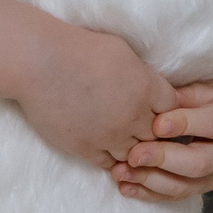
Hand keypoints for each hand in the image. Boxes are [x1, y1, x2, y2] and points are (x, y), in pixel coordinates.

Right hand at [0, 0, 176, 195]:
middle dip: (154, 132)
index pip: (174, 109)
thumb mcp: (121, 51)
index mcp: (146, 89)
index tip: (160, 109)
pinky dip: (112, 159)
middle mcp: (133, 116)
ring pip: (136, 156)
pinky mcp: (86, 149)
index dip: (168, 109)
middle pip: (159, 137)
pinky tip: (108, 149)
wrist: (39, 63)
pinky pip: (110, 165)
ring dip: (134, 149)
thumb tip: (150, 85)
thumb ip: (142, 74)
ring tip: (127, 142)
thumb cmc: (77, 48)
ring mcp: (110, 136)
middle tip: (148, 130)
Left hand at [121, 80, 212, 201]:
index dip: (184, 124)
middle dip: (164, 159)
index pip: (212, 124)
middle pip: (199, 162)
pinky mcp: (207, 186)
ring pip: (187, 185)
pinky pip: (179, 195)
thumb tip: (152, 96)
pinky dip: (152, 194)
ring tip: (122, 172)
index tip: (157, 122)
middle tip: (134, 154)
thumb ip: (186, 94)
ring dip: (152, 181)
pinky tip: (127, 187)